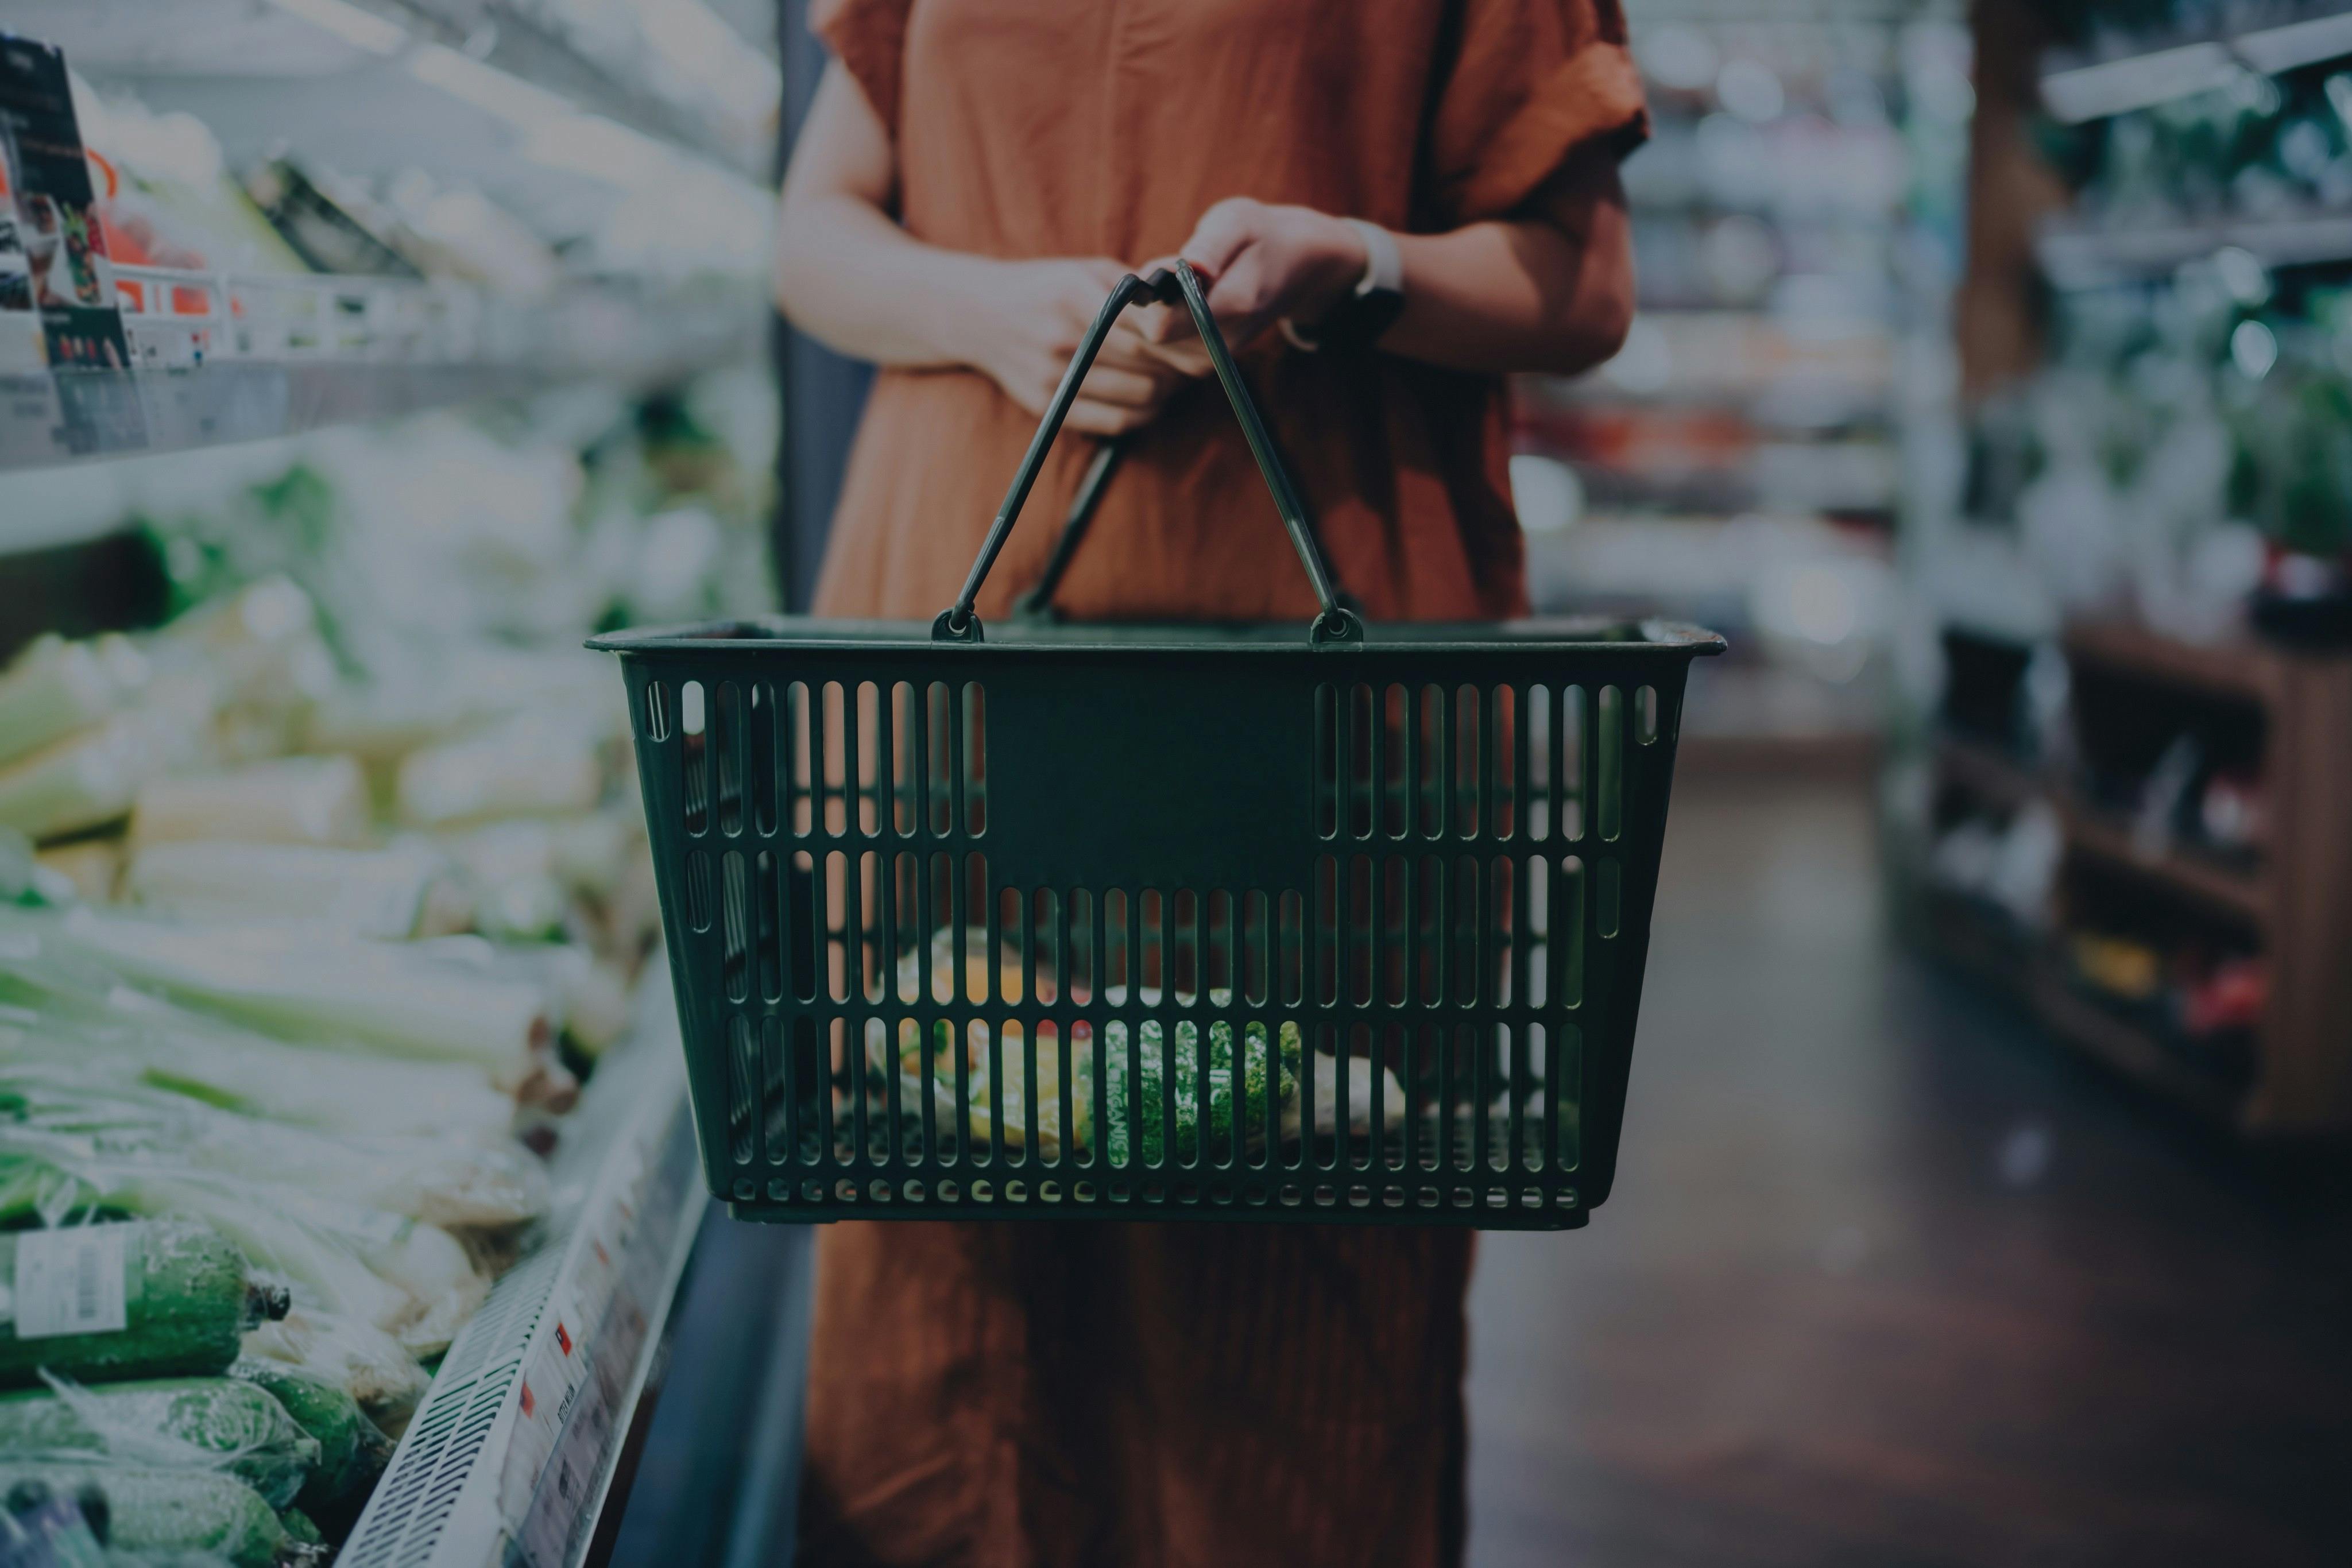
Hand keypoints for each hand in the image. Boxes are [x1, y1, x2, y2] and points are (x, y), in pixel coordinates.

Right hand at [959, 256, 1205, 434]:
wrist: (978, 315)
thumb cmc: (1045, 289)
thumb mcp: (1085, 271)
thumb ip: (1134, 288)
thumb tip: (1190, 307)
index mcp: (1072, 298)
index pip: (1148, 328)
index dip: (1183, 339)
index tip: (1202, 338)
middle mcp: (1060, 340)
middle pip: (1147, 365)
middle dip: (1180, 367)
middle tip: (1196, 362)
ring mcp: (1052, 378)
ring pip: (1137, 397)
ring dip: (1166, 392)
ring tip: (1175, 379)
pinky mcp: (1047, 407)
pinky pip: (1114, 423)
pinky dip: (1143, 415)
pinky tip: (1151, 400)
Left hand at [1136, 198, 1369, 360]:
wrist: (1296, 269)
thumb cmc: (1261, 236)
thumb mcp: (1239, 222)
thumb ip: (1211, 245)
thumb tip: (1189, 265)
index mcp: (1231, 308)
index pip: (1159, 323)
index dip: (1143, 296)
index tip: (1155, 265)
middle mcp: (1220, 345)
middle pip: (1145, 337)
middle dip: (1138, 303)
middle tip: (1154, 267)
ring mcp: (1210, 359)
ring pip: (1145, 344)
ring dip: (1144, 311)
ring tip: (1170, 281)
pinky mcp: (1200, 363)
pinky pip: (1154, 348)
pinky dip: (1153, 320)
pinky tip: (1172, 298)